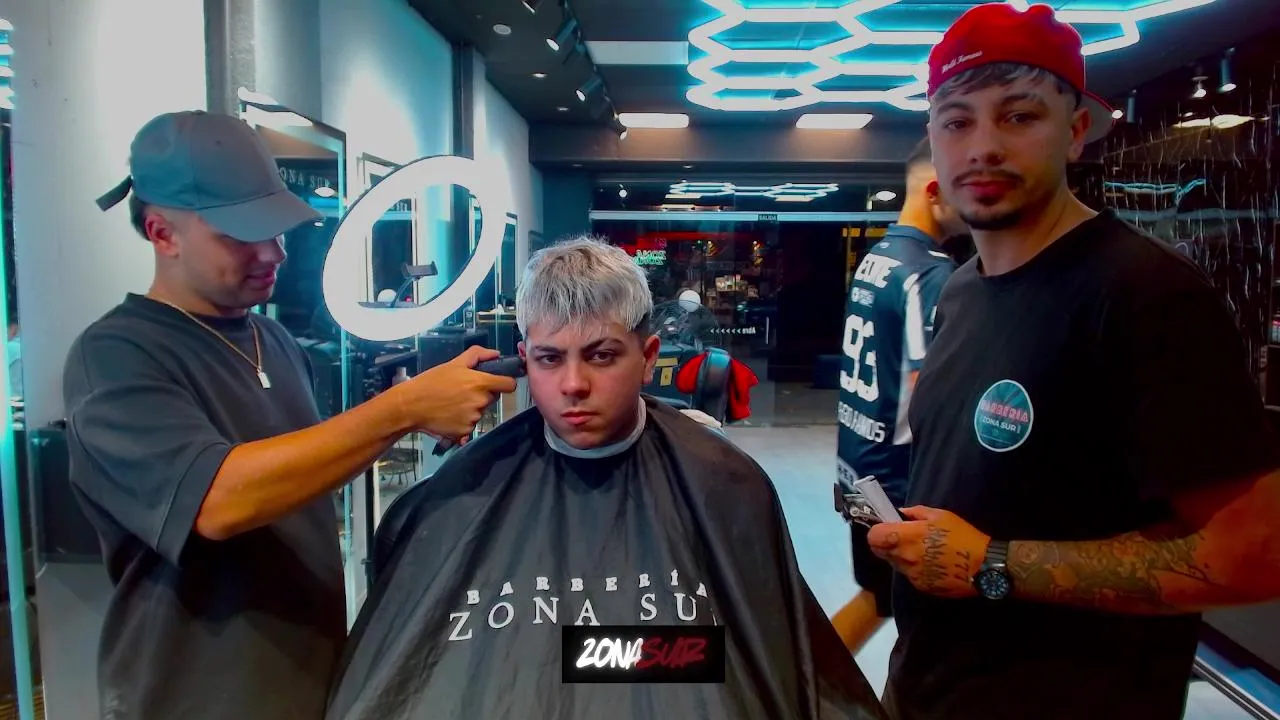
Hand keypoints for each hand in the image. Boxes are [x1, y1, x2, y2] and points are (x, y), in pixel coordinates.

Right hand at [396, 346, 517, 437]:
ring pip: (480, 412)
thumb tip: (495, 354)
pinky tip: (449, 414)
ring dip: (471, 408)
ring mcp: (473, 418)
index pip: (509, 385)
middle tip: (462, 391)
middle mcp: (480, 402)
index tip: (499, 383)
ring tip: (452, 403)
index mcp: (480, 383)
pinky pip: (470, 426)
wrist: (411, 405)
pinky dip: (462, 422)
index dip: (505, 382)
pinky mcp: (465, 431)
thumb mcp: (453, 363)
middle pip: (492, 398)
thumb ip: (477, 355)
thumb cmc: (431, 383)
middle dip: (482, 394)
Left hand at [866, 507, 989, 599]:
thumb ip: (916, 513)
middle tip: (900, 539)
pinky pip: (909, 575)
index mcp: (906, 537)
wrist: (983, 567)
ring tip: (920, 551)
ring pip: (895, 564)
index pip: (874, 537)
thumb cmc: (962, 536)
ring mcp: (912, 575)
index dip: (876, 531)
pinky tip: (930, 564)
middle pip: (880, 552)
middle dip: (886, 544)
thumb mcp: (940, 516)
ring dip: (900, 557)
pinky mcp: (921, 587)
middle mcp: (905, 557)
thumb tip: (900, 513)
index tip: (885, 528)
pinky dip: (914, 569)